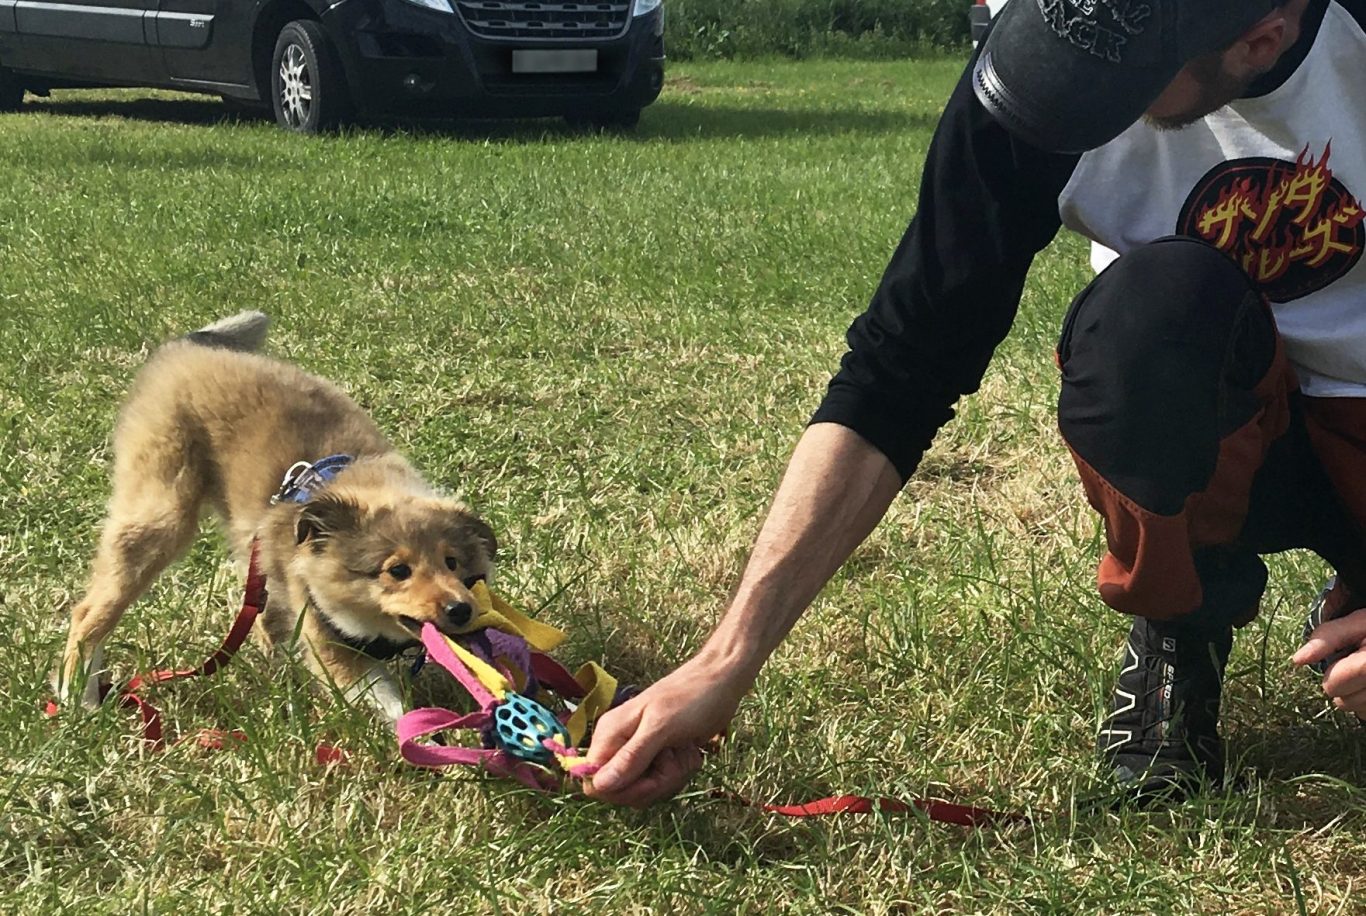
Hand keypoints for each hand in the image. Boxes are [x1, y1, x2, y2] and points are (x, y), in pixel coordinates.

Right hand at [583, 654, 751, 806]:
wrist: (721, 681)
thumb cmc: (691, 698)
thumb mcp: (661, 727)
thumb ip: (631, 757)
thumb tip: (599, 786)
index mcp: (610, 734)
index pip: (595, 783)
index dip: (620, 791)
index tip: (650, 781)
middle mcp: (619, 744)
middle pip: (623, 790)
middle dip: (654, 783)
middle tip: (673, 757)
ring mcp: (639, 751)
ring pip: (645, 788)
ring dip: (671, 777)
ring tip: (684, 749)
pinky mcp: (659, 756)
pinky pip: (662, 781)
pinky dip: (680, 771)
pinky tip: (690, 750)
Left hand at [1293, 606, 1365, 716]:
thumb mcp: (1358, 622)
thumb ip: (1328, 637)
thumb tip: (1298, 660)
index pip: (1336, 683)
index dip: (1332, 674)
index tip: (1340, 661)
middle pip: (1344, 702)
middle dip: (1340, 685)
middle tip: (1354, 667)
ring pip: (1358, 712)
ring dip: (1354, 697)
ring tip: (1365, 675)